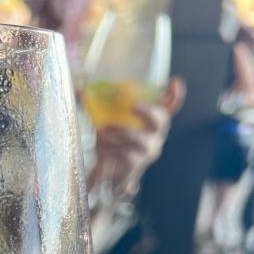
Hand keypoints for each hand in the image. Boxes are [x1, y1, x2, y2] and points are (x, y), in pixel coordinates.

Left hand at [92, 77, 185, 198]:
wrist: (102, 172)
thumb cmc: (107, 142)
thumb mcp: (102, 121)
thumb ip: (95, 106)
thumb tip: (78, 89)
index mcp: (150, 121)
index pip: (169, 106)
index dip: (174, 95)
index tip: (175, 81)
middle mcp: (154, 135)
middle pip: (162, 121)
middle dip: (149, 111)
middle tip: (133, 107)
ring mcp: (147, 151)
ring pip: (142, 139)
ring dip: (123, 131)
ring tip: (105, 129)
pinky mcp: (136, 164)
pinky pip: (129, 154)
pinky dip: (114, 147)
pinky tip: (103, 145)